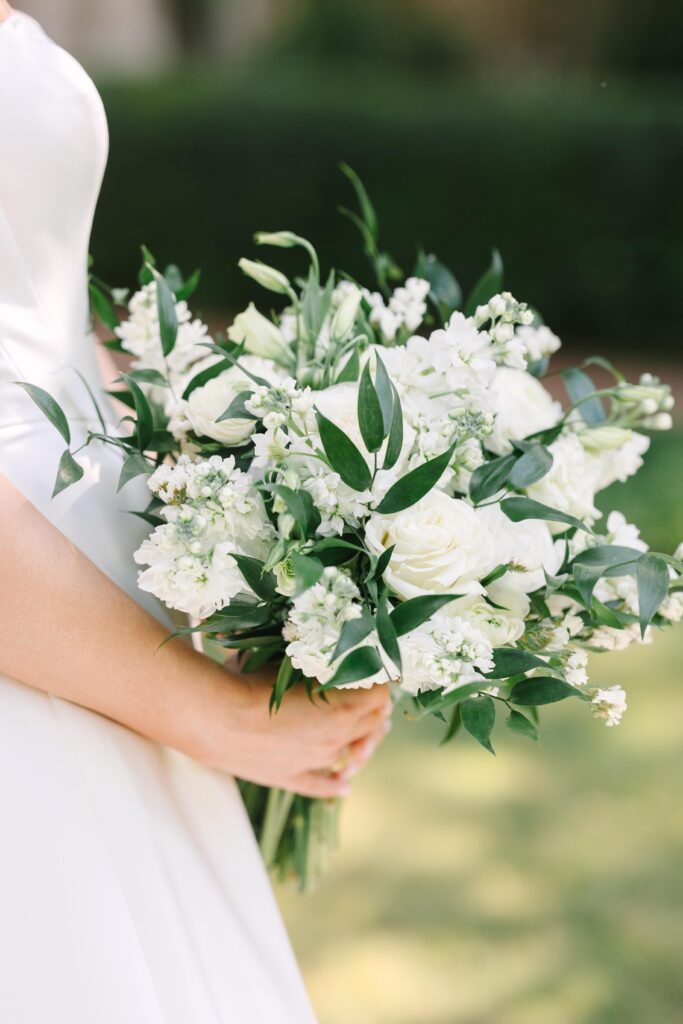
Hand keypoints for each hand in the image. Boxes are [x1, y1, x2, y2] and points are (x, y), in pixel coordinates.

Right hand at [203, 659, 392, 797]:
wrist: (215, 716)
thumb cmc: (251, 677)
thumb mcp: (289, 657)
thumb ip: (313, 656)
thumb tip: (324, 643)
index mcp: (343, 706)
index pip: (381, 694)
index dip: (380, 679)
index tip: (374, 669)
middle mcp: (336, 737)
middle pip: (372, 724)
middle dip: (374, 709)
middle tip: (368, 695)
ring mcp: (316, 761)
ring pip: (351, 755)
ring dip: (359, 743)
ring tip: (363, 736)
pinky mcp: (291, 777)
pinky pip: (321, 786)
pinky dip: (335, 785)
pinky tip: (345, 785)